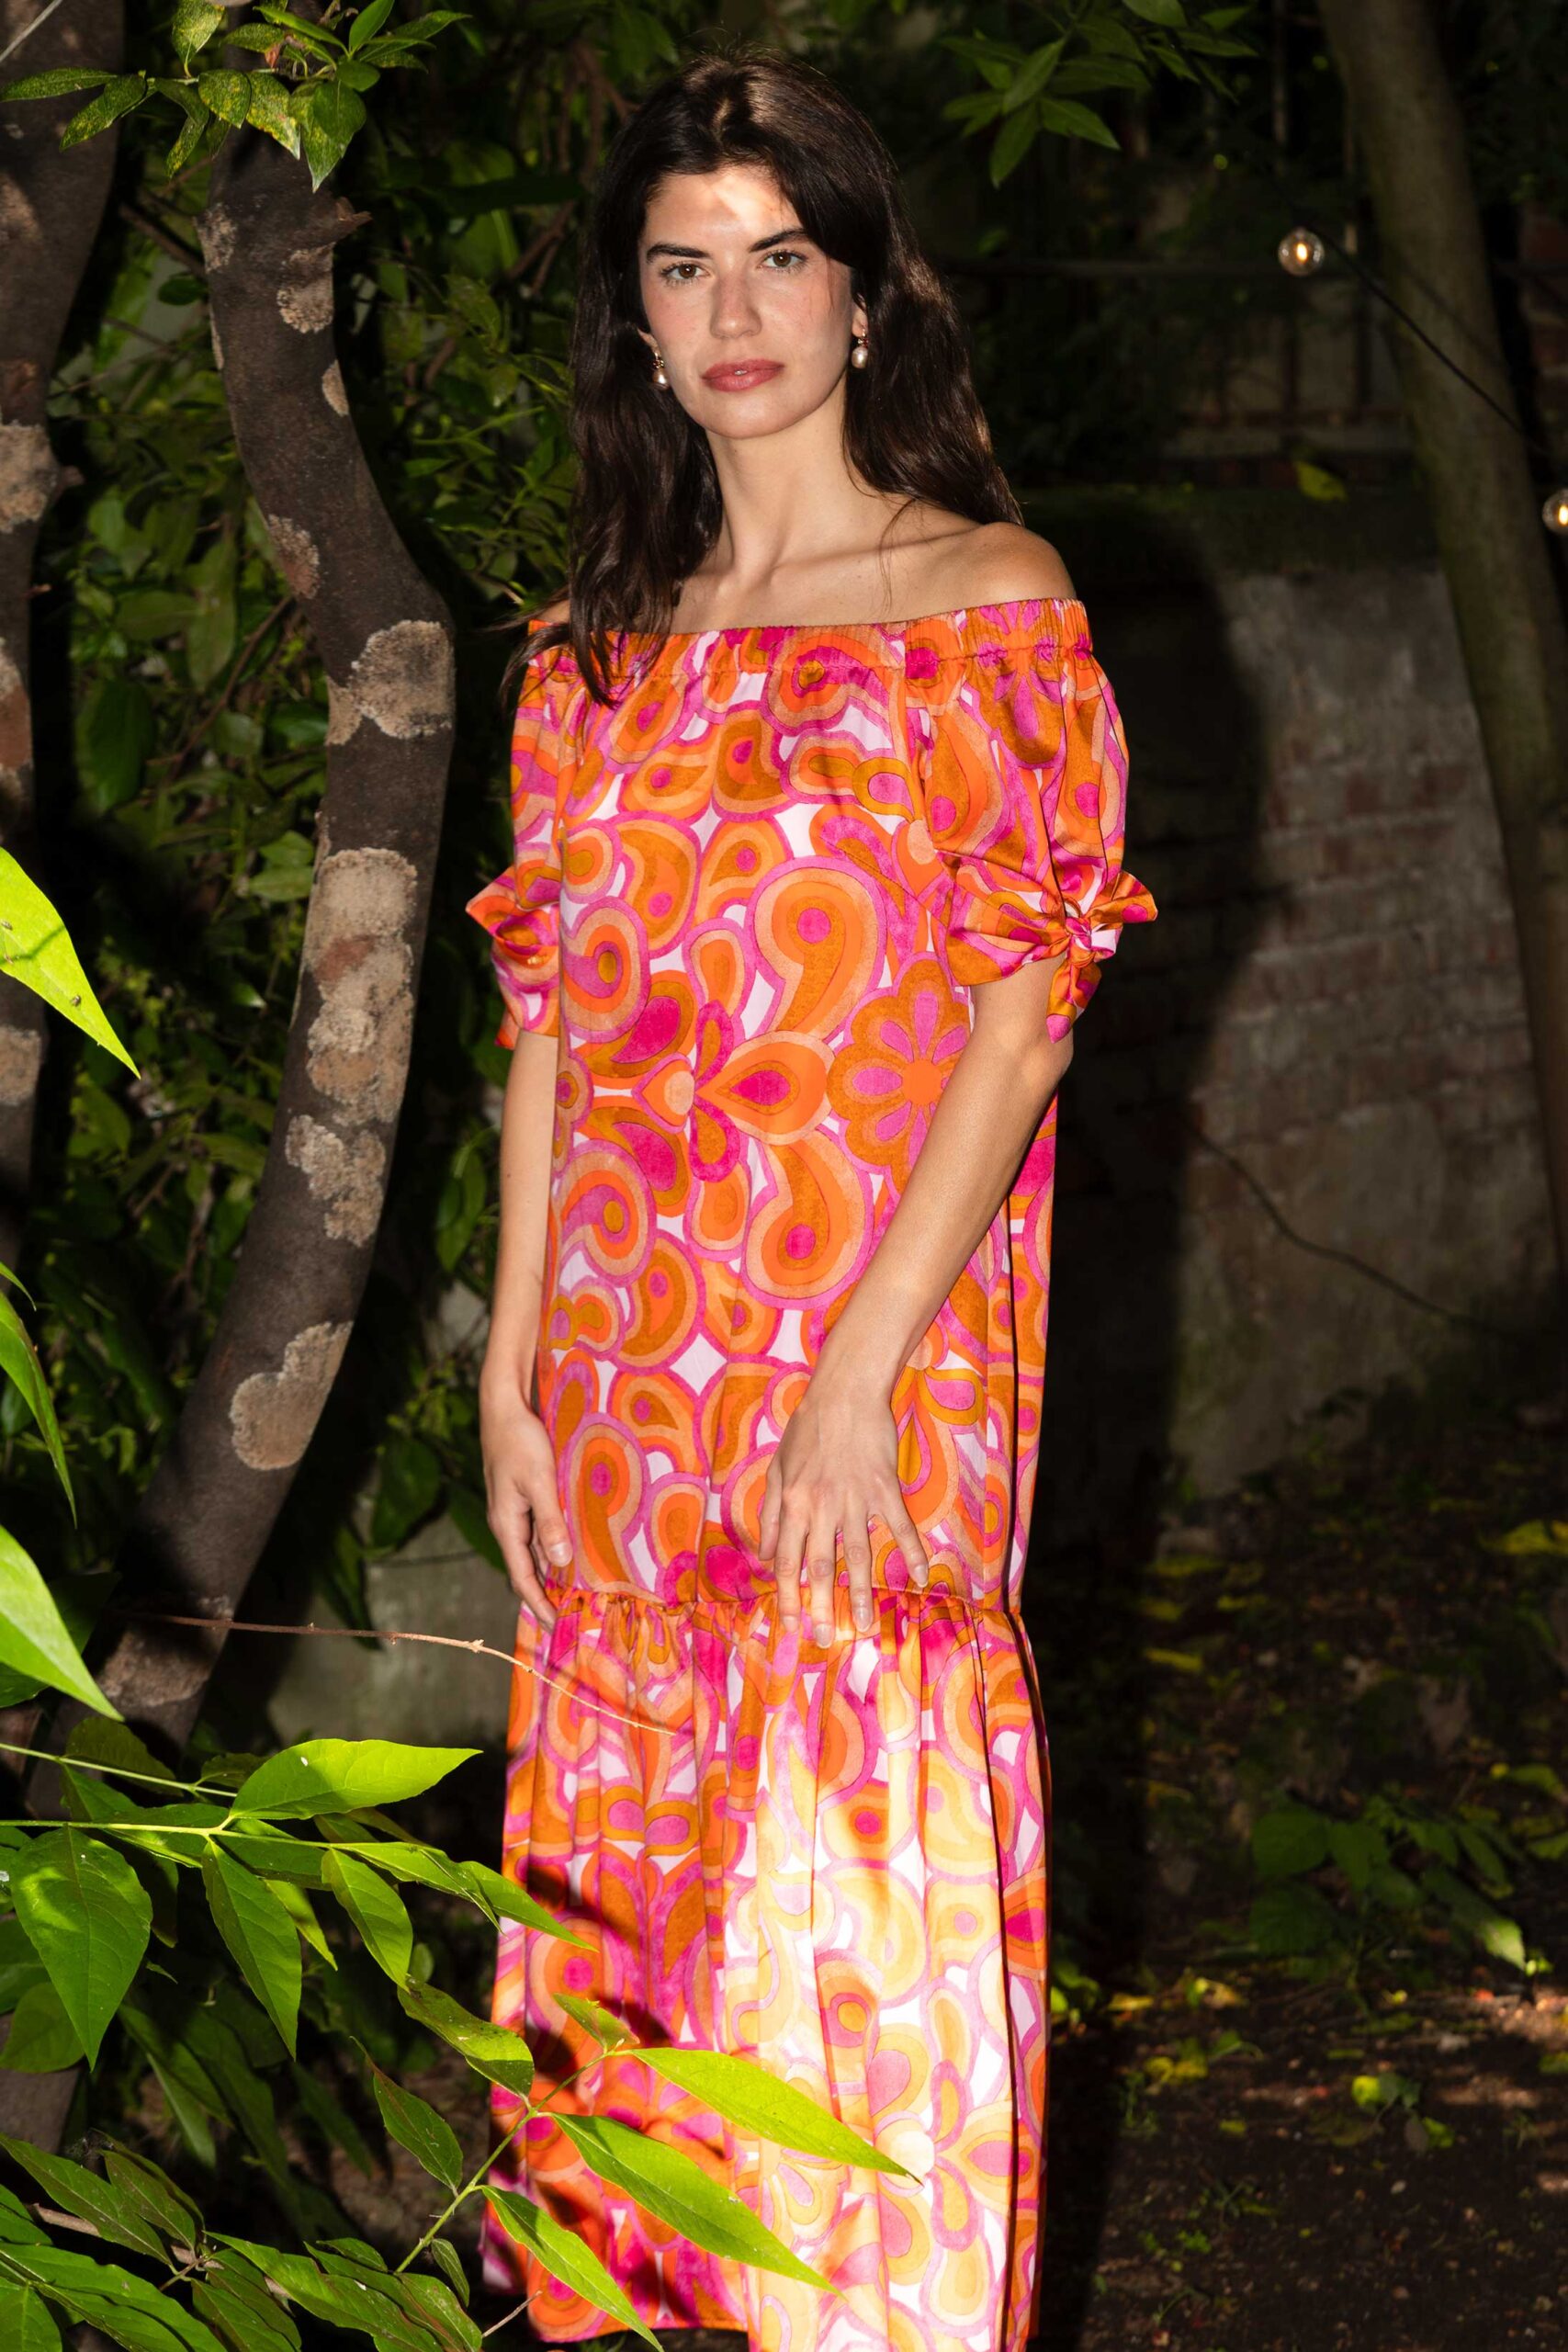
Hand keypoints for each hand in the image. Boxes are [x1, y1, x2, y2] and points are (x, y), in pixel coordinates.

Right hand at [480, 1371, 568, 1632]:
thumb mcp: (539, 1481)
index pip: (522, 1576)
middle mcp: (507, 1522)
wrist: (504, 1406)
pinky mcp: (522, 1495)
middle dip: (546, 1592)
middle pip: (527, 1567)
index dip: (538, 1603)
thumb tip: (561, 1562)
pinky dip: (554, 1545)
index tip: (555, 1626)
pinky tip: (573, 1547)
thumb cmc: (520, 1441)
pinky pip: (538, 1529)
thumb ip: (550, 1521)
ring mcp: (513, 1509)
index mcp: (506, 1524)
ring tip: (577, 1589)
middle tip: (571, 1615)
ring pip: (534, 1549)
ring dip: (552, 1569)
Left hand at [756, 1367, 931, 1642]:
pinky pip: (899, 1527)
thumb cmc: (807, 1429)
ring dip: (862, 1592)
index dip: (787, 1595)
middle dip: (822, 1607)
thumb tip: (762, 1555)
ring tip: (867, 1623)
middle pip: (820, 1566)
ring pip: (858, 1555)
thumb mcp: (777, 1468)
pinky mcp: (884, 1489)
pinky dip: (912, 1552)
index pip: (785, 1560)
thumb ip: (769, 1513)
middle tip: (827, 1639)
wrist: (844, 1393)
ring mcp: (854, 1500)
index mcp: (792, 1503)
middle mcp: (820, 1507)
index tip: (792, 1624)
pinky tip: (920, 1577)